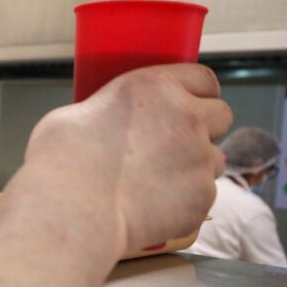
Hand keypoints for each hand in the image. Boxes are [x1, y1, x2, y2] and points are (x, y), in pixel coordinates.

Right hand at [22, 64, 231, 255]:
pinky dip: (184, 202)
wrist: (73, 207)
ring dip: (194, 167)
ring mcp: (200, 159)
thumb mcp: (80, 112)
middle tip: (174, 145)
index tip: (187, 104)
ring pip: (214, 160)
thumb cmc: (64, 159)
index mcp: (156, 87)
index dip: (197, 93)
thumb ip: (112, 111)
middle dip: (204, 128)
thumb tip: (109, 123)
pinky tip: (153, 207)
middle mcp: (188, 118)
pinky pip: (202, 196)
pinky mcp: (201, 198)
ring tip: (157, 182)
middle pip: (221, 116)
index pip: (204, 79)